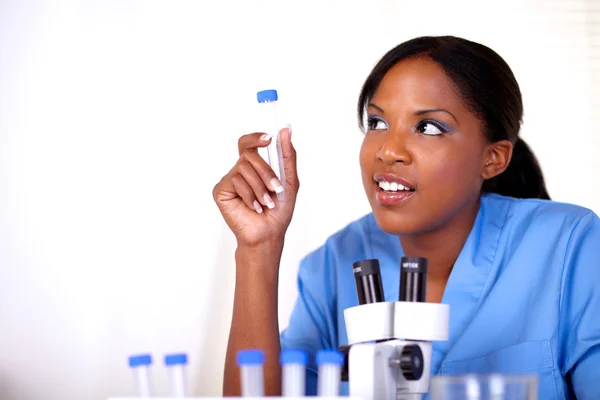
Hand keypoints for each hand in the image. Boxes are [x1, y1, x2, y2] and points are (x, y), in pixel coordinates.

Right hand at [213, 126, 298, 247]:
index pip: (248, 143)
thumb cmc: (279, 211)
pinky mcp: (221, 191)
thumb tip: (286, 129)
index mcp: (254, 167)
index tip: (269, 138)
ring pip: (244, 168)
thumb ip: (287, 154)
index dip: (255, 137)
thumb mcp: (289, 180)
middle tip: (275, 188)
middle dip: (266, 171)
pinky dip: (249, 195)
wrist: (269, 234)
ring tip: (266, 203)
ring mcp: (229, 180)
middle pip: (249, 155)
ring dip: (260, 187)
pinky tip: (254, 207)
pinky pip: (235, 181)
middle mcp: (239, 171)